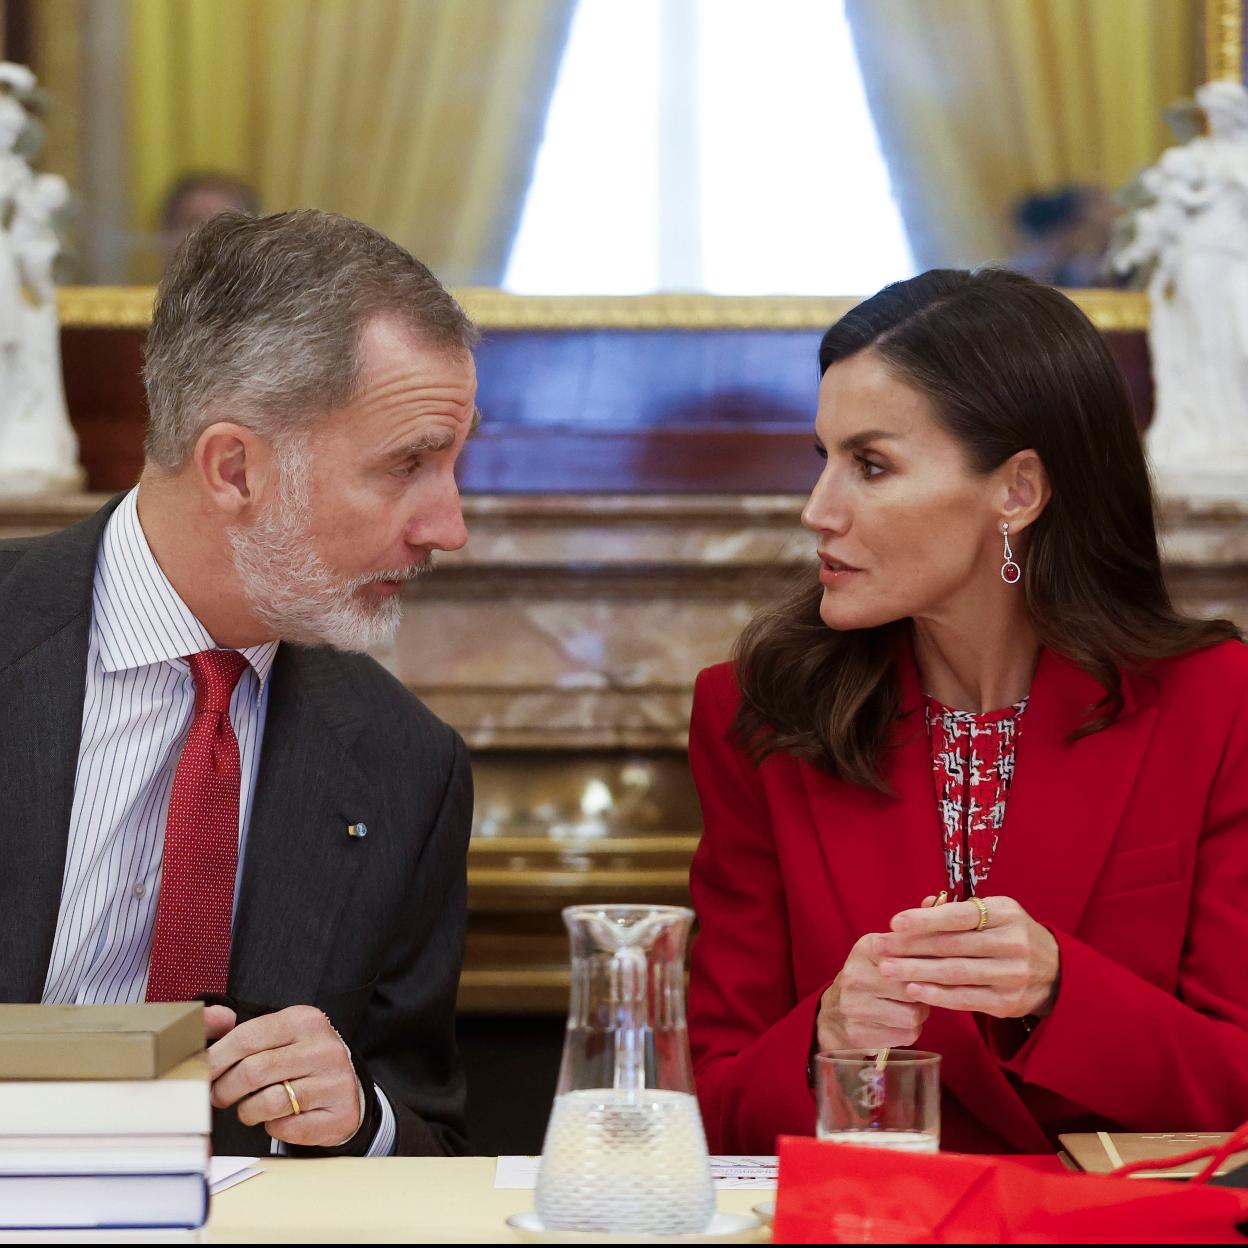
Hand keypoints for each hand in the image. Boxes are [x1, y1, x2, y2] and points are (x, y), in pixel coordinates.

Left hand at [207, 1005, 363, 1147]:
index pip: (248, 1037)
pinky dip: (273, 1127)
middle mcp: (323, 1047)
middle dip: (225, 1089)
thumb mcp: (281, 1035)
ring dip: (247, 1111)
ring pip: (268, 1102)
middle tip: (218, 1096)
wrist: (347, 1087)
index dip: (216, 1058)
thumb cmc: (302, 1061)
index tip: (202, 1072)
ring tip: (248, 1108)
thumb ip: (245, 1034)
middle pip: (254, 1071)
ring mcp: (335, 1081)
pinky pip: (287, 1128)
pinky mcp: (340, 1113)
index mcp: (305, 1020)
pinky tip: (278, 1118)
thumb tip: (207, 1024)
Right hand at [817, 932, 930, 1050]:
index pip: (914, 956)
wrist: (833, 1013)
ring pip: (913, 1015)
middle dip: (925, 993)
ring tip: (909, 1008)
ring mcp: (853, 1006)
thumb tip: (950, 945)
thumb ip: (914, 946)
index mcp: (867, 948)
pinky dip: (909, 1031)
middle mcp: (856, 975)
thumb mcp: (885, 954)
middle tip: (921, 992)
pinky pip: (906, 1036)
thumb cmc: (871, 979)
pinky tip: (897, 1023)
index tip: (940, 969)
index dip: (931, 966)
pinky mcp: (858, 1033)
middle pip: (915, 988)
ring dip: (918, 1014)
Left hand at [877, 895, 1059, 1018]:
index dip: (925, 919)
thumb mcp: (993, 913)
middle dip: (910, 947)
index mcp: (1005, 913)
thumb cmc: (1009, 934)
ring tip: (887, 970)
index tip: (894, 922)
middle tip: (879, 948)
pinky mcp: (1008, 1002)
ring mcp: (1012, 975)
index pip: (959, 915)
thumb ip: (955, 910)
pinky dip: (936, 995)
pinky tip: (913, 990)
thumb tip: (920, 905)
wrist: (1055, 972)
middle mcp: (1012, 943)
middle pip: (952, 946)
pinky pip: (965, 999)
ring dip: (916, 972)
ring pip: (955, 974)